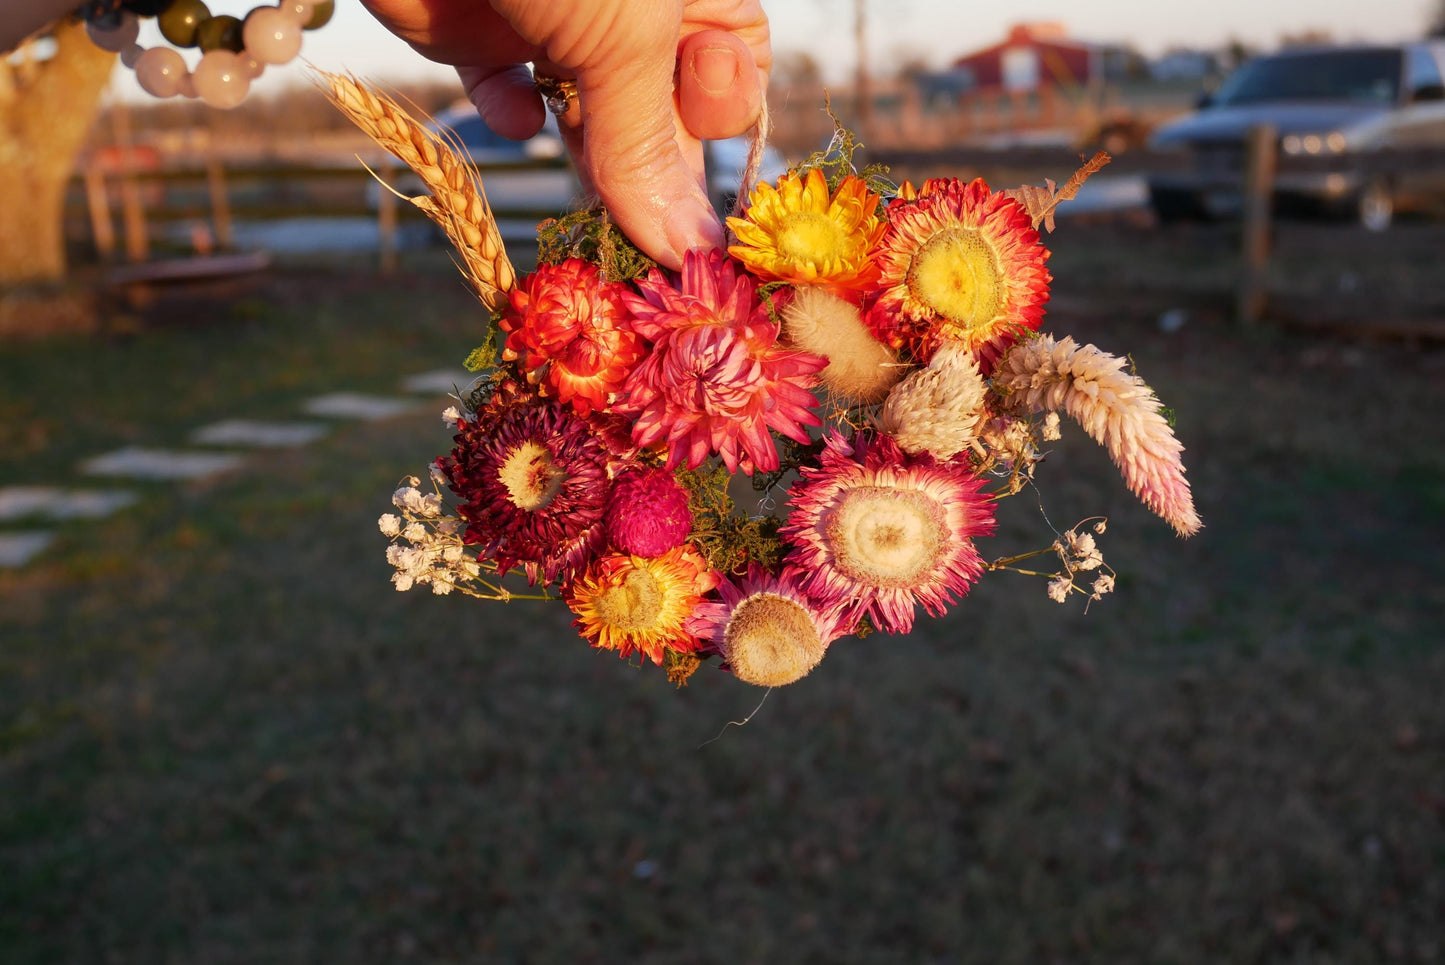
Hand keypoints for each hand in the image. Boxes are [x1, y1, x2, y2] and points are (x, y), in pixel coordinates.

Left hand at [360, 0, 770, 270]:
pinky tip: (520, 117)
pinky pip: (509, 93)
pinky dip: (513, 115)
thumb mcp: (620, 33)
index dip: (718, 115)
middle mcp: (629, 10)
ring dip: (587, 155)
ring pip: (587, 114)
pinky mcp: (481, 31)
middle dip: (647, 160)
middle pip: (659, 109)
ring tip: (588, 184)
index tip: (691, 146)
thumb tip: (693, 251)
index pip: (732, 69)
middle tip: (637, 221)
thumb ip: (647, 146)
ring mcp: (555, 19)